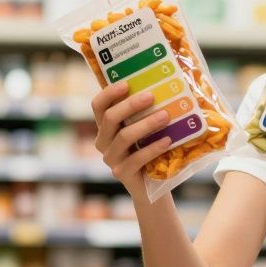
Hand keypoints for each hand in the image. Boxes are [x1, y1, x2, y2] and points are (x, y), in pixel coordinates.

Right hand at [91, 81, 172, 197]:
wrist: (152, 183)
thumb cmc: (149, 148)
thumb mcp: (144, 129)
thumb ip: (145, 112)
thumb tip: (163, 85)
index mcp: (105, 127)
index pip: (98, 106)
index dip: (109, 93)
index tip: (127, 84)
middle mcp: (103, 141)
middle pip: (110, 118)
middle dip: (130, 105)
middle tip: (151, 96)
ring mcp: (111, 159)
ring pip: (124, 137)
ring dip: (146, 124)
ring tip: (165, 116)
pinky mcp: (121, 173)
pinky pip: (136, 158)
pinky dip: (153, 148)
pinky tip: (167, 140)